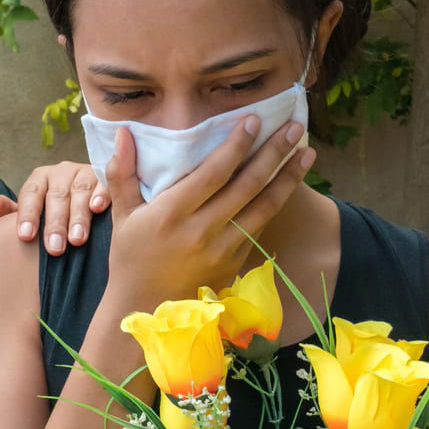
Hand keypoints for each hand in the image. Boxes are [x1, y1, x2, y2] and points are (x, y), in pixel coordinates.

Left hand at [0, 162, 111, 255]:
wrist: (86, 199)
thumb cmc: (53, 212)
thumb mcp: (32, 212)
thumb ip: (11, 213)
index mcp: (40, 179)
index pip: (30, 194)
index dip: (27, 214)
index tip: (25, 236)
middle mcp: (62, 172)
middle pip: (56, 195)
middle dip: (55, 223)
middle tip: (54, 248)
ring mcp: (85, 173)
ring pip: (80, 190)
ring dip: (78, 215)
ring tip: (76, 239)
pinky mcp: (107, 178)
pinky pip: (105, 184)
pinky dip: (102, 194)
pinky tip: (98, 208)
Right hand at [103, 116, 313, 307]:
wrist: (146, 309)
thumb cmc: (131, 257)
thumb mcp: (121, 214)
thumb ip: (121, 172)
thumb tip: (123, 132)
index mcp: (172, 214)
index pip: (213, 172)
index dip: (237, 145)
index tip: (254, 120)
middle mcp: (202, 230)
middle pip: (247, 185)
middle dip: (274, 153)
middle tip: (294, 127)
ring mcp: (223, 249)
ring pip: (264, 207)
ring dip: (289, 178)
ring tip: (308, 152)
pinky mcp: (235, 262)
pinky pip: (261, 227)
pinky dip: (278, 203)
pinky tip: (290, 183)